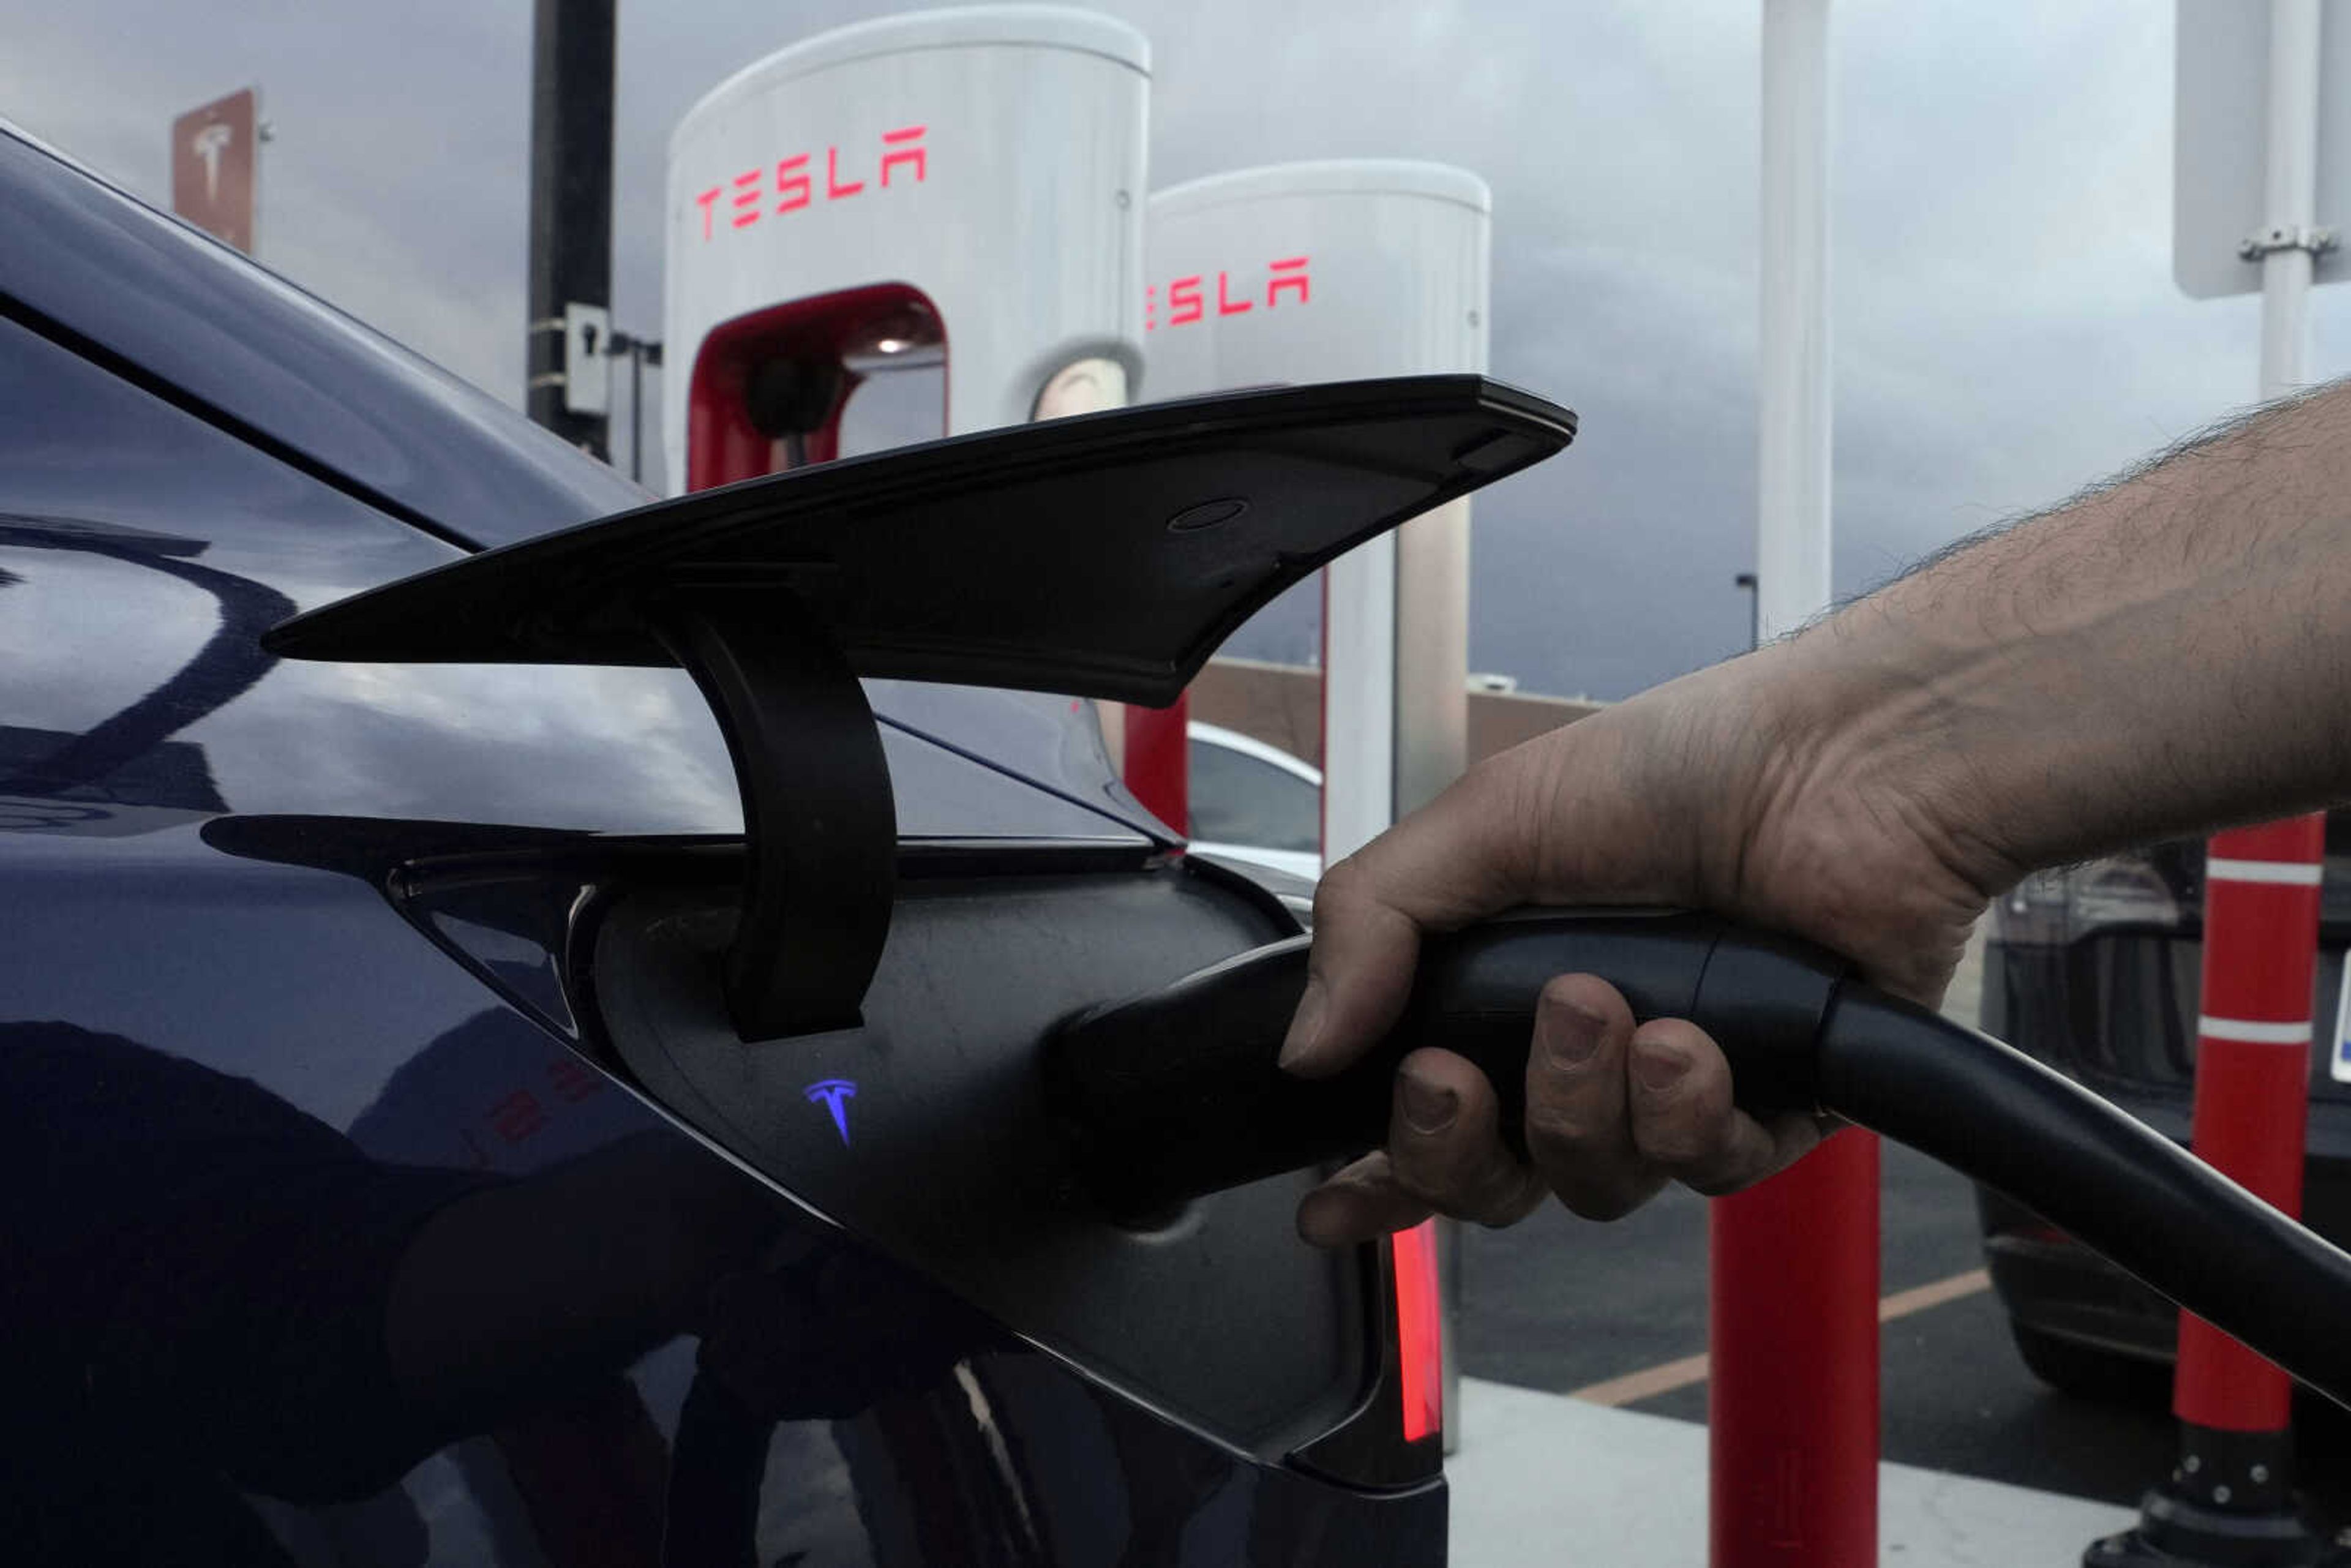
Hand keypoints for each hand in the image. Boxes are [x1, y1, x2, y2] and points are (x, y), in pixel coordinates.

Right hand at [1282, 643, 1996, 1245]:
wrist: (1845, 762)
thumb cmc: (1683, 764)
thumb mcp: (1486, 820)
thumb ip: (1374, 925)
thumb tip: (1306, 1043)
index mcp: (1506, 985)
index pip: (1424, 1112)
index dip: (1378, 1171)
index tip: (1332, 1204)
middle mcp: (1588, 1049)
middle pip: (1495, 1178)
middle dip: (1456, 1145)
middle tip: (1453, 1077)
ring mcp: (1679, 1085)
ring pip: (1594, 1180)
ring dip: (1581, 1103)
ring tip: (1608, 1010)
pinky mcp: (1775, 1110)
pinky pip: (1706, 1175)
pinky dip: (1687, 1115)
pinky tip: (1694, 1043)